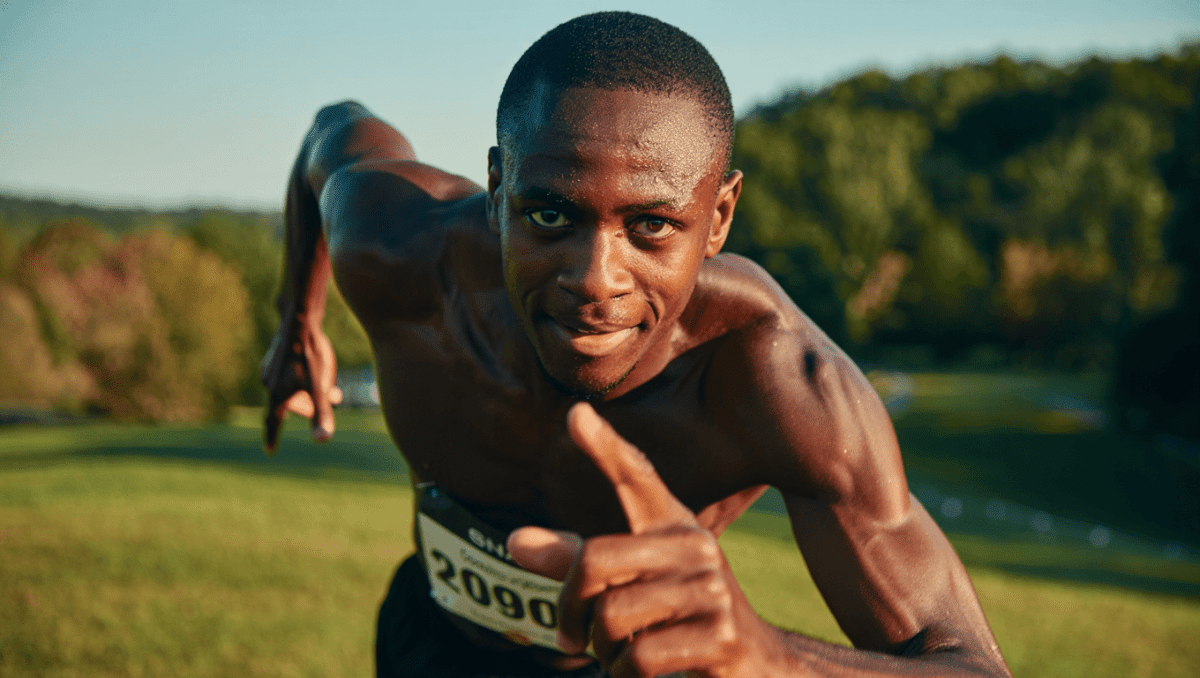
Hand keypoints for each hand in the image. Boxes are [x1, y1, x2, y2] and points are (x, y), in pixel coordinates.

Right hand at [260, 314, 342, 451]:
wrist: (299, 320)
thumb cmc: (310, 355)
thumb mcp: (319, 387)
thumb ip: (322, 414)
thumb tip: (322, 440)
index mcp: (276, 394)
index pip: (273, 422)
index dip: (272, 437)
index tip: (270, 450)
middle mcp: (269, 382)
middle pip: (289, 403)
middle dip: (310, 406)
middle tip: (334, 397)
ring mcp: (270, 366)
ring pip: (290, 386)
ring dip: (308, 389)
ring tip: (331, 382)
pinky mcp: (275, 353)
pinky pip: (288, 372)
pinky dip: (302, 376)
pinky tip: (314, 366)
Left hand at [508, 403, 781, 677]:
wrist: (754, 668)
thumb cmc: (676, 619)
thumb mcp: (629, 583)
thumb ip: (574, 562)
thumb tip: (512, 541)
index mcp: (672, 525)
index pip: (634, 477)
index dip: (605, 447)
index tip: (574, 414)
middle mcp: (695, 547)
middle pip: (593, 560)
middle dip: (570, 610)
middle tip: (570, 638)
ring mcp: (711, 591)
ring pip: (611, 617)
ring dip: (601, 652)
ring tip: (619, 655)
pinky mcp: (720, 638)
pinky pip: (638, 658)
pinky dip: (623, 675)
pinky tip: (642, 675)